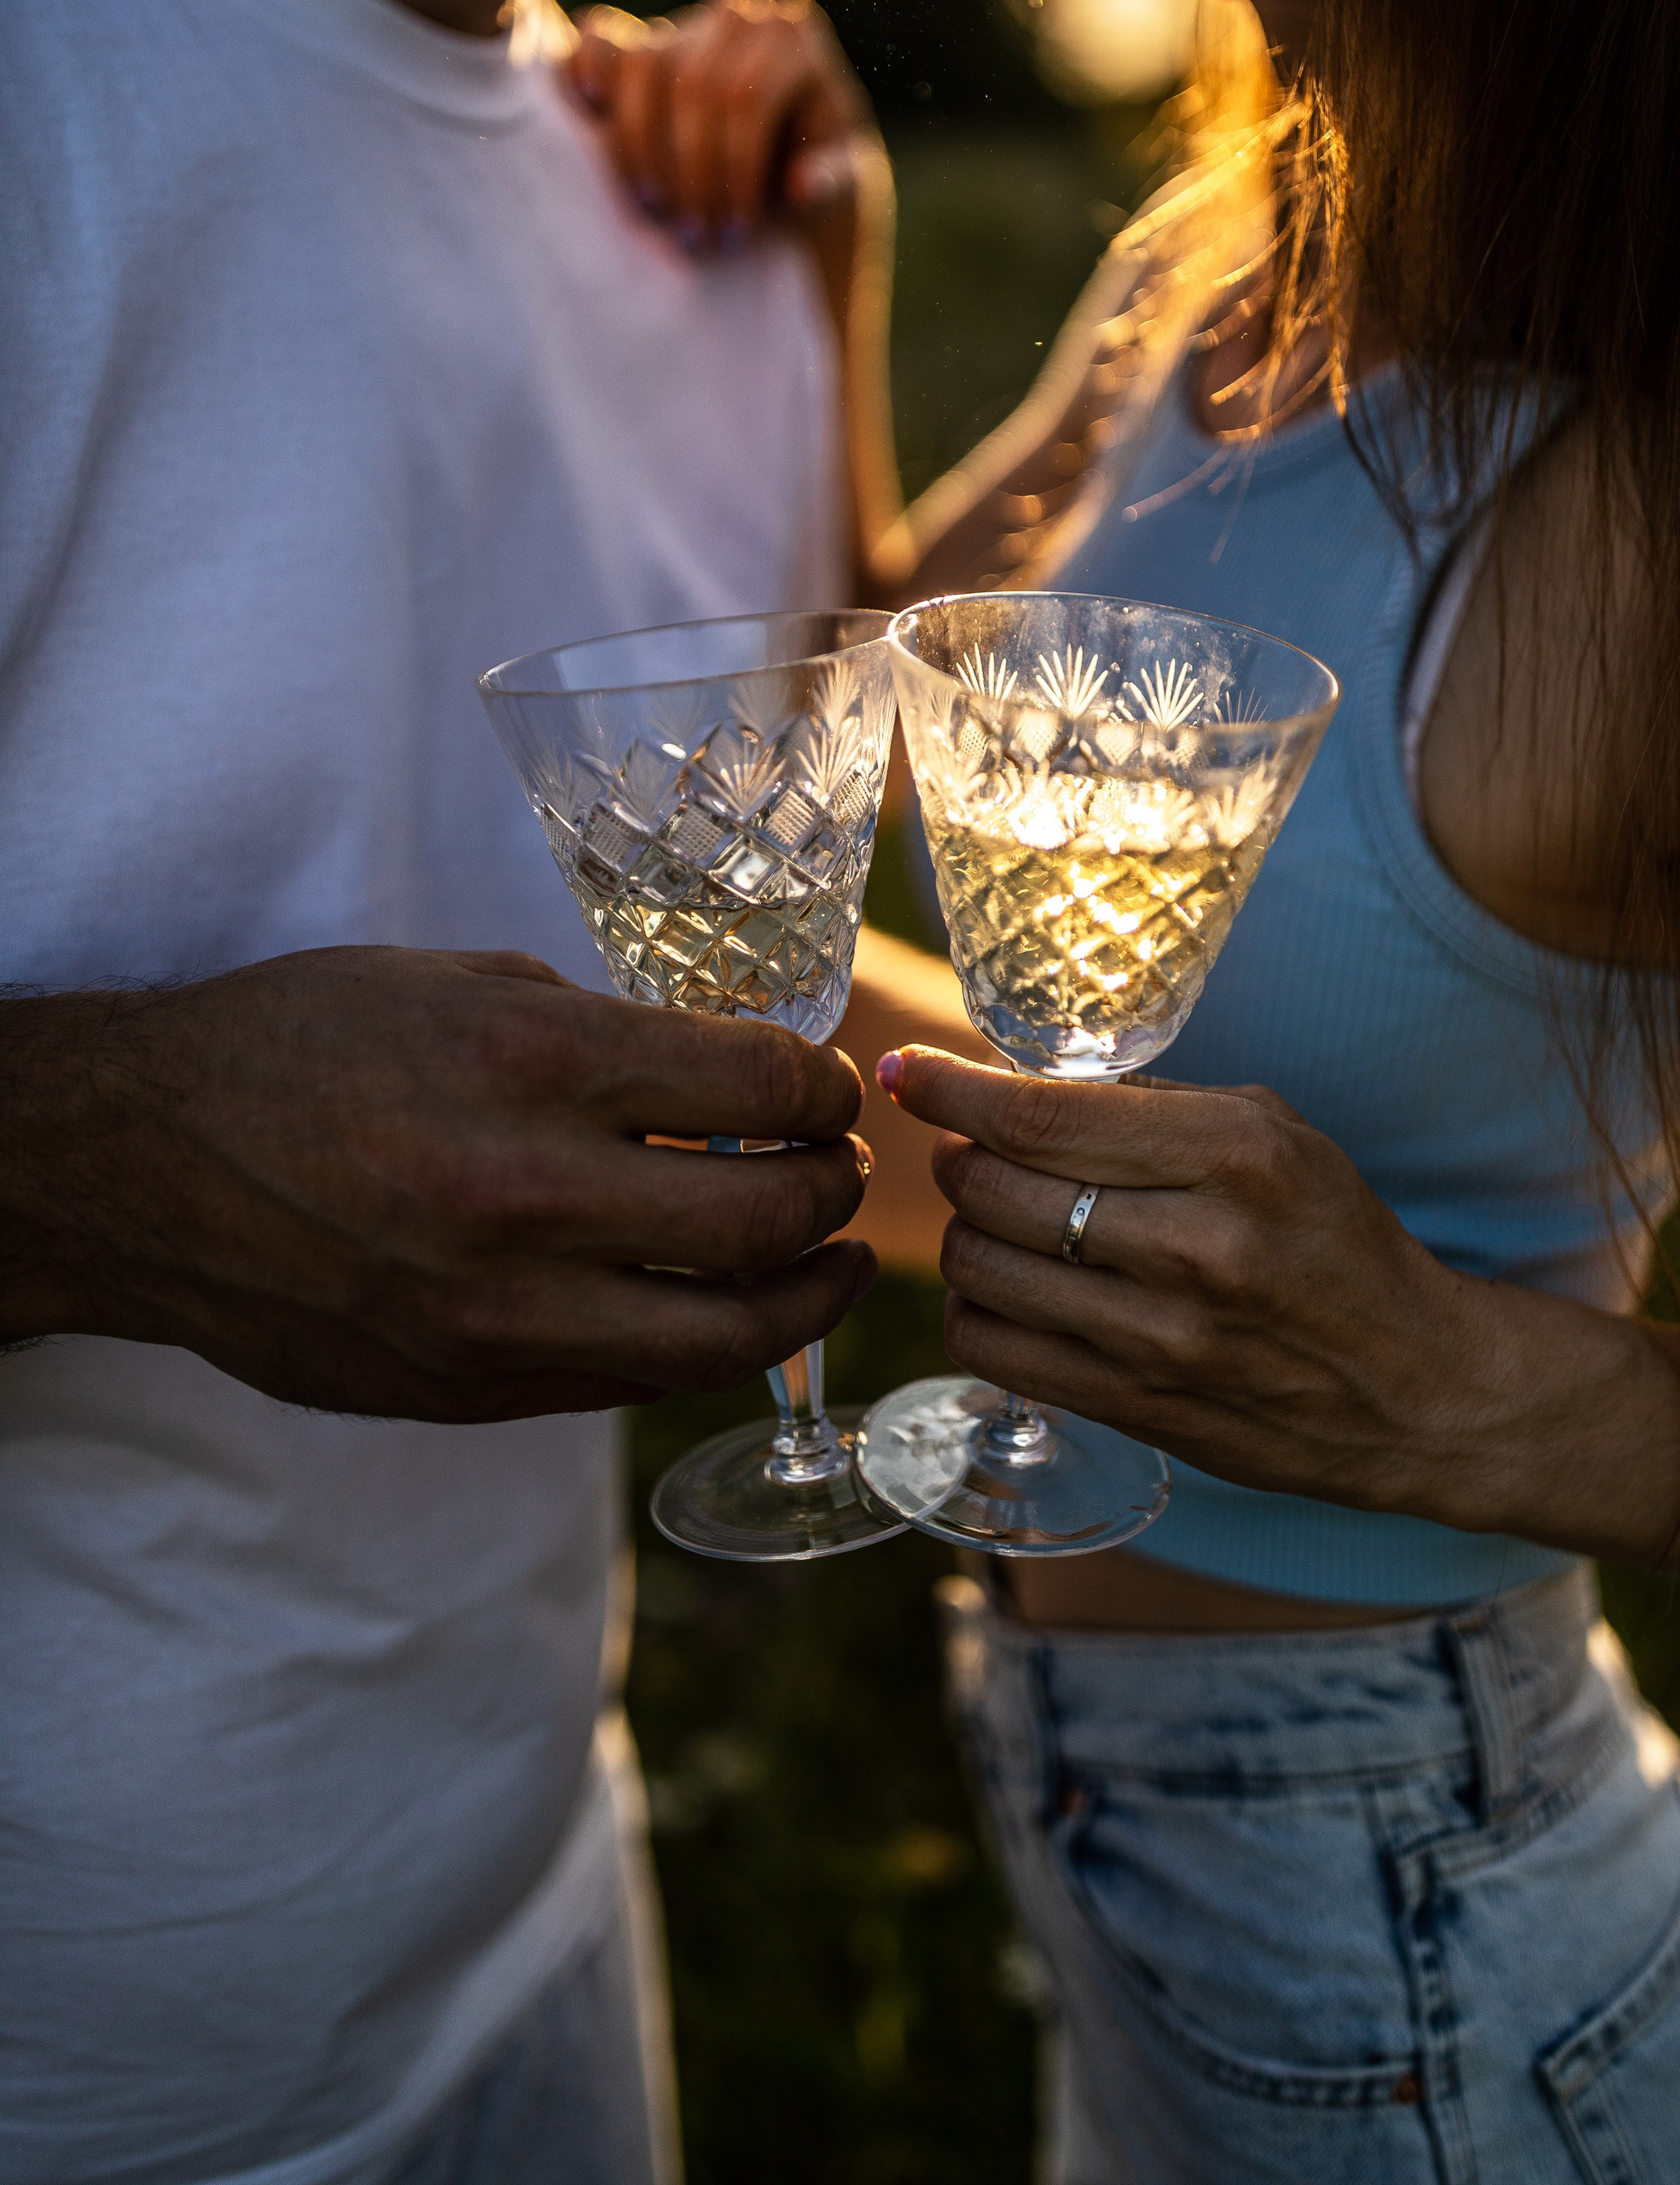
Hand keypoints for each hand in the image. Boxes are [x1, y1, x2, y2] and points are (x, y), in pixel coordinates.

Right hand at [0, 948, 875, 1421]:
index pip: (757, 1089)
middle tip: (839, 1169)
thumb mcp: (462, 986)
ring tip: (834, 1262)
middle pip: (763, 1223)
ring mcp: (497, 1312)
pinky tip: (724, 1308)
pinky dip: (700, 1346)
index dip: (822, 1090)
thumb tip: (730, 1083)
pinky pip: (630, 1382)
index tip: (826, 1089)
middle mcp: (525, 1197)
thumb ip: (607, 1036)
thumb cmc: (301, 1044)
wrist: (144, 1166)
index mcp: (531, 1063)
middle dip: (834, 1192)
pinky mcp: (469, 1388)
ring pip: (720, 1340)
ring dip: (806, 1298)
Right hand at [568, 0, 885, 255]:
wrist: (780, 155)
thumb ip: (832, 181)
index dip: (734, 170)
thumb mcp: (840, 180)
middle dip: (690, 171)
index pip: (747, 98)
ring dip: (640, 149)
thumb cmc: (813, 169)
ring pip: (642, 68)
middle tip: (696, 235)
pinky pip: (599, 42)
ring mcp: (682, 21)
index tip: (736, 231)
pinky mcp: (636, 40)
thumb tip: (801, 186)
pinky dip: (583, 70)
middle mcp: (738, 15)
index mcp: (794, 36)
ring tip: (655, 210)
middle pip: (693, 88)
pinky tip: (589, 109)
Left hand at [878, 1046, 1526, 1530]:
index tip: (907, 1071)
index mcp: (1235, 1155)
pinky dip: (978, 1309)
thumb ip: (1152, 1107)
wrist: (1416, 1387)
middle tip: (972, 1147)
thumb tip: (1013, 1080)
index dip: (952, 1089)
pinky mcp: (1137, 1409)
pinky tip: (1010, 1288)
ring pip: (980, 1269)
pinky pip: (994, 1349)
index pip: (1043, 1115)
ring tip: (997, 1219)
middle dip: (959, 1156)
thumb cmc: (1335, 1239)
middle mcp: (1196, 1247)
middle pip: (993, 1188)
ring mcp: (1162, 1340)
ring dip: (964, 1233)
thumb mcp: (1273, 1133)